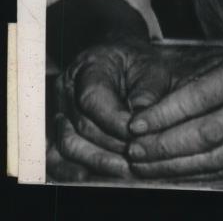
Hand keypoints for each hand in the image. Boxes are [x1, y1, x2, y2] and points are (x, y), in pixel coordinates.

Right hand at [52, 38, 187, 178]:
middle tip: (136, 155)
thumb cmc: (136, 64)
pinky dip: (75, 169)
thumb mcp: (149, 67)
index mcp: (88, 67)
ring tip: (123, 168)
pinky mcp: (58, 131)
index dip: (114, 121)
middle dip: (111, 144)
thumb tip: (142, 119)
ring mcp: (59, 111)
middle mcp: (67, 90)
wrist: (122, 62)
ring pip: (69, 144)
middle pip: (82, 125)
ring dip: (97, 160)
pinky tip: (95, 175)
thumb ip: (148, 91)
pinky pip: (58, 156)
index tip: (137, 132)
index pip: (92, 99)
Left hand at [126, 45, 222, 178]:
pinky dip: (193, 174)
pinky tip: (171, 173)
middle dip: (163, 145)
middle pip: (204, 134)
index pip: (200, 97)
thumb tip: (154, 103)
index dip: (165, 113)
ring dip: (172, 166)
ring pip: (211, 158)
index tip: (136, 124)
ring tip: (143, 166)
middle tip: (133, 150)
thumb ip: (199, 80)